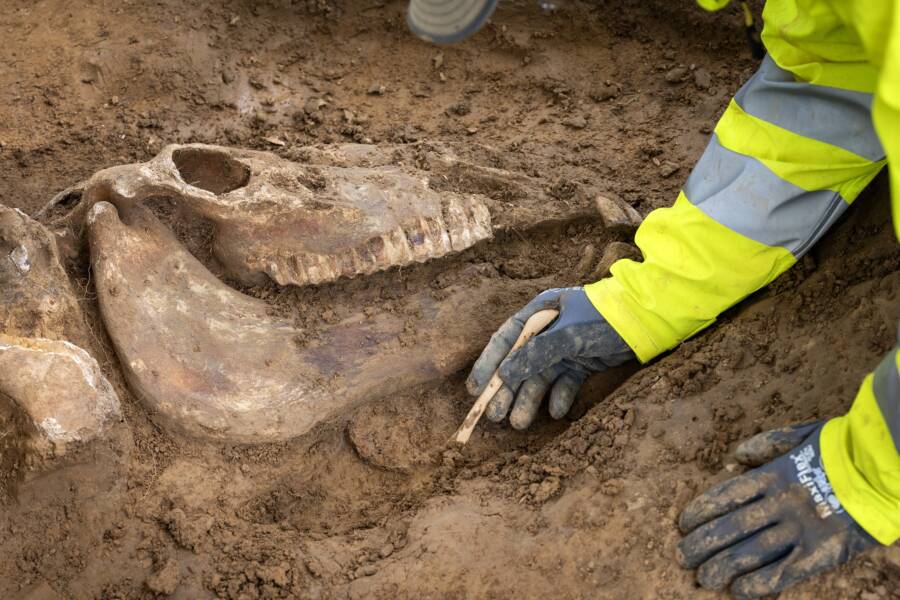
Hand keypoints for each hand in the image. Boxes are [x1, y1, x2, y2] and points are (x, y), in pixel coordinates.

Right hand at [466, 287, 633, 429]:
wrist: (649, 321)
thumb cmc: (605, 318)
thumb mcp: (569, 335)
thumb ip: (537, 354)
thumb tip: (504, 375)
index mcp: (540, 312)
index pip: (505, 340)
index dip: (488, 365)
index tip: (475, 390)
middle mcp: (548, 330)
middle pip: (520, 363)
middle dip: (507, 390)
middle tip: (495, 416)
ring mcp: (565, 348)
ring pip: (540, 377)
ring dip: (529, 399)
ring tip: (519, 423)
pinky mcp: (583, 363)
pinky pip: (564, 383)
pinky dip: (559, 397)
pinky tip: (556, 411)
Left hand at [677, 422, 878, 598]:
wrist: (884, 471)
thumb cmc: (842, 451)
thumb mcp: (800, 436)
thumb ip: (766, 444)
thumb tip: (735, 456)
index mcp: (773, 476)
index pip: (727, 496)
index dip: (702, 511)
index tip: (684, 524)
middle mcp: (781, 504)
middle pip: (732, 527)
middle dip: (703, 544)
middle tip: (683, 557)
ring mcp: (800, 530)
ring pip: (752, 552)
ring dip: (723, 567)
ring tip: (703, 579)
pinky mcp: (820, 554)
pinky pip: (784, 574)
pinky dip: (759, 585)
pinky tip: (738, 591)